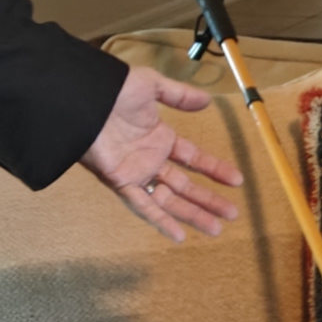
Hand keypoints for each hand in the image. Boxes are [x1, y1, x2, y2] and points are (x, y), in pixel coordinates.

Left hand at [87, 68, 245, 241]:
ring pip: (169, 201)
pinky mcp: (121, 182)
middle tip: (232, 214)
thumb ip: (179, 95)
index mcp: (159, 139)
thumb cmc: (113, 90)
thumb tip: (207, 101)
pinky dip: (161, 221)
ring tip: (216, 229)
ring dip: (192, 215)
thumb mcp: (152, 86)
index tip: (237, 180)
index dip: (215, 170)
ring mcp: (137, 173)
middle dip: (208, 200)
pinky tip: (179, 235)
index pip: (194, 159)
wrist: (84, 100)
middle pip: (185, 187)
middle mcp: (150, 160)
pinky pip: (143, 207)